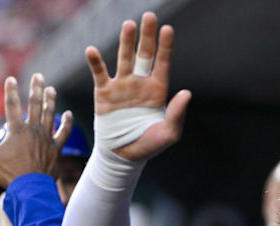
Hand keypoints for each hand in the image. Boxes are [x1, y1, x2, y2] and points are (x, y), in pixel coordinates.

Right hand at [0, 73, 72, 187]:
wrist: (30, 188)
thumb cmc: (8, 174)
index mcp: (17, 130)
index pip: (12, 105)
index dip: (11, 91)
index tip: (11, 79)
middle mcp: (33, 130)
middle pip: (35, 104)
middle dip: (36, 88)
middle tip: (39, 76)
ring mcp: (46, 139)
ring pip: (50, 114)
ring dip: (50, 100)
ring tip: (51, 89)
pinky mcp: (56, 149)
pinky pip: (64, 133)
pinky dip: (67, 123)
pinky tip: (69, 114)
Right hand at [86, 12, 191, 160]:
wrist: (123, 155)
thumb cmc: (149, 144)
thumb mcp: (169, 133)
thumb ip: (177, 113)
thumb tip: (187, 93)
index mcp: (158, 90)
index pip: (163, 63)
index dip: (165, 47)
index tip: (168, 29)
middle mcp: (140, 83)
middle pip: (144, 54)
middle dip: (147, 36)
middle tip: (149, 16)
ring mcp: (122, 85)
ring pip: (124, 58)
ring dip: (126, 42)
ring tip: (128, 25)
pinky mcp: (104, 93)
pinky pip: (100, 74)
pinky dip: (95, 62)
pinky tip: (92, 50)